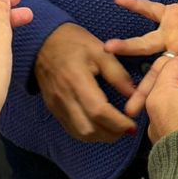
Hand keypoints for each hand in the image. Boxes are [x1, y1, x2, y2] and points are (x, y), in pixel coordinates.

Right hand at [34, 22, 139, 143]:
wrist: (42, 41)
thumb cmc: (73, 42)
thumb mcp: (100, 51)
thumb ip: (118, 74)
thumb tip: (135, 94)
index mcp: (76, 79)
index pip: (98, 111)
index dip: (117, 123)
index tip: (132, 124)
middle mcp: (64, 97)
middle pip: (88, 129)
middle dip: (111, 134)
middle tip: (126, 128)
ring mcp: (56, 105)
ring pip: (80, 133)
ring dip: (100, 136)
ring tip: (115, 129)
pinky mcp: (53, 109)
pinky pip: (72, 129)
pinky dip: (89, 133)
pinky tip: (100, 125)